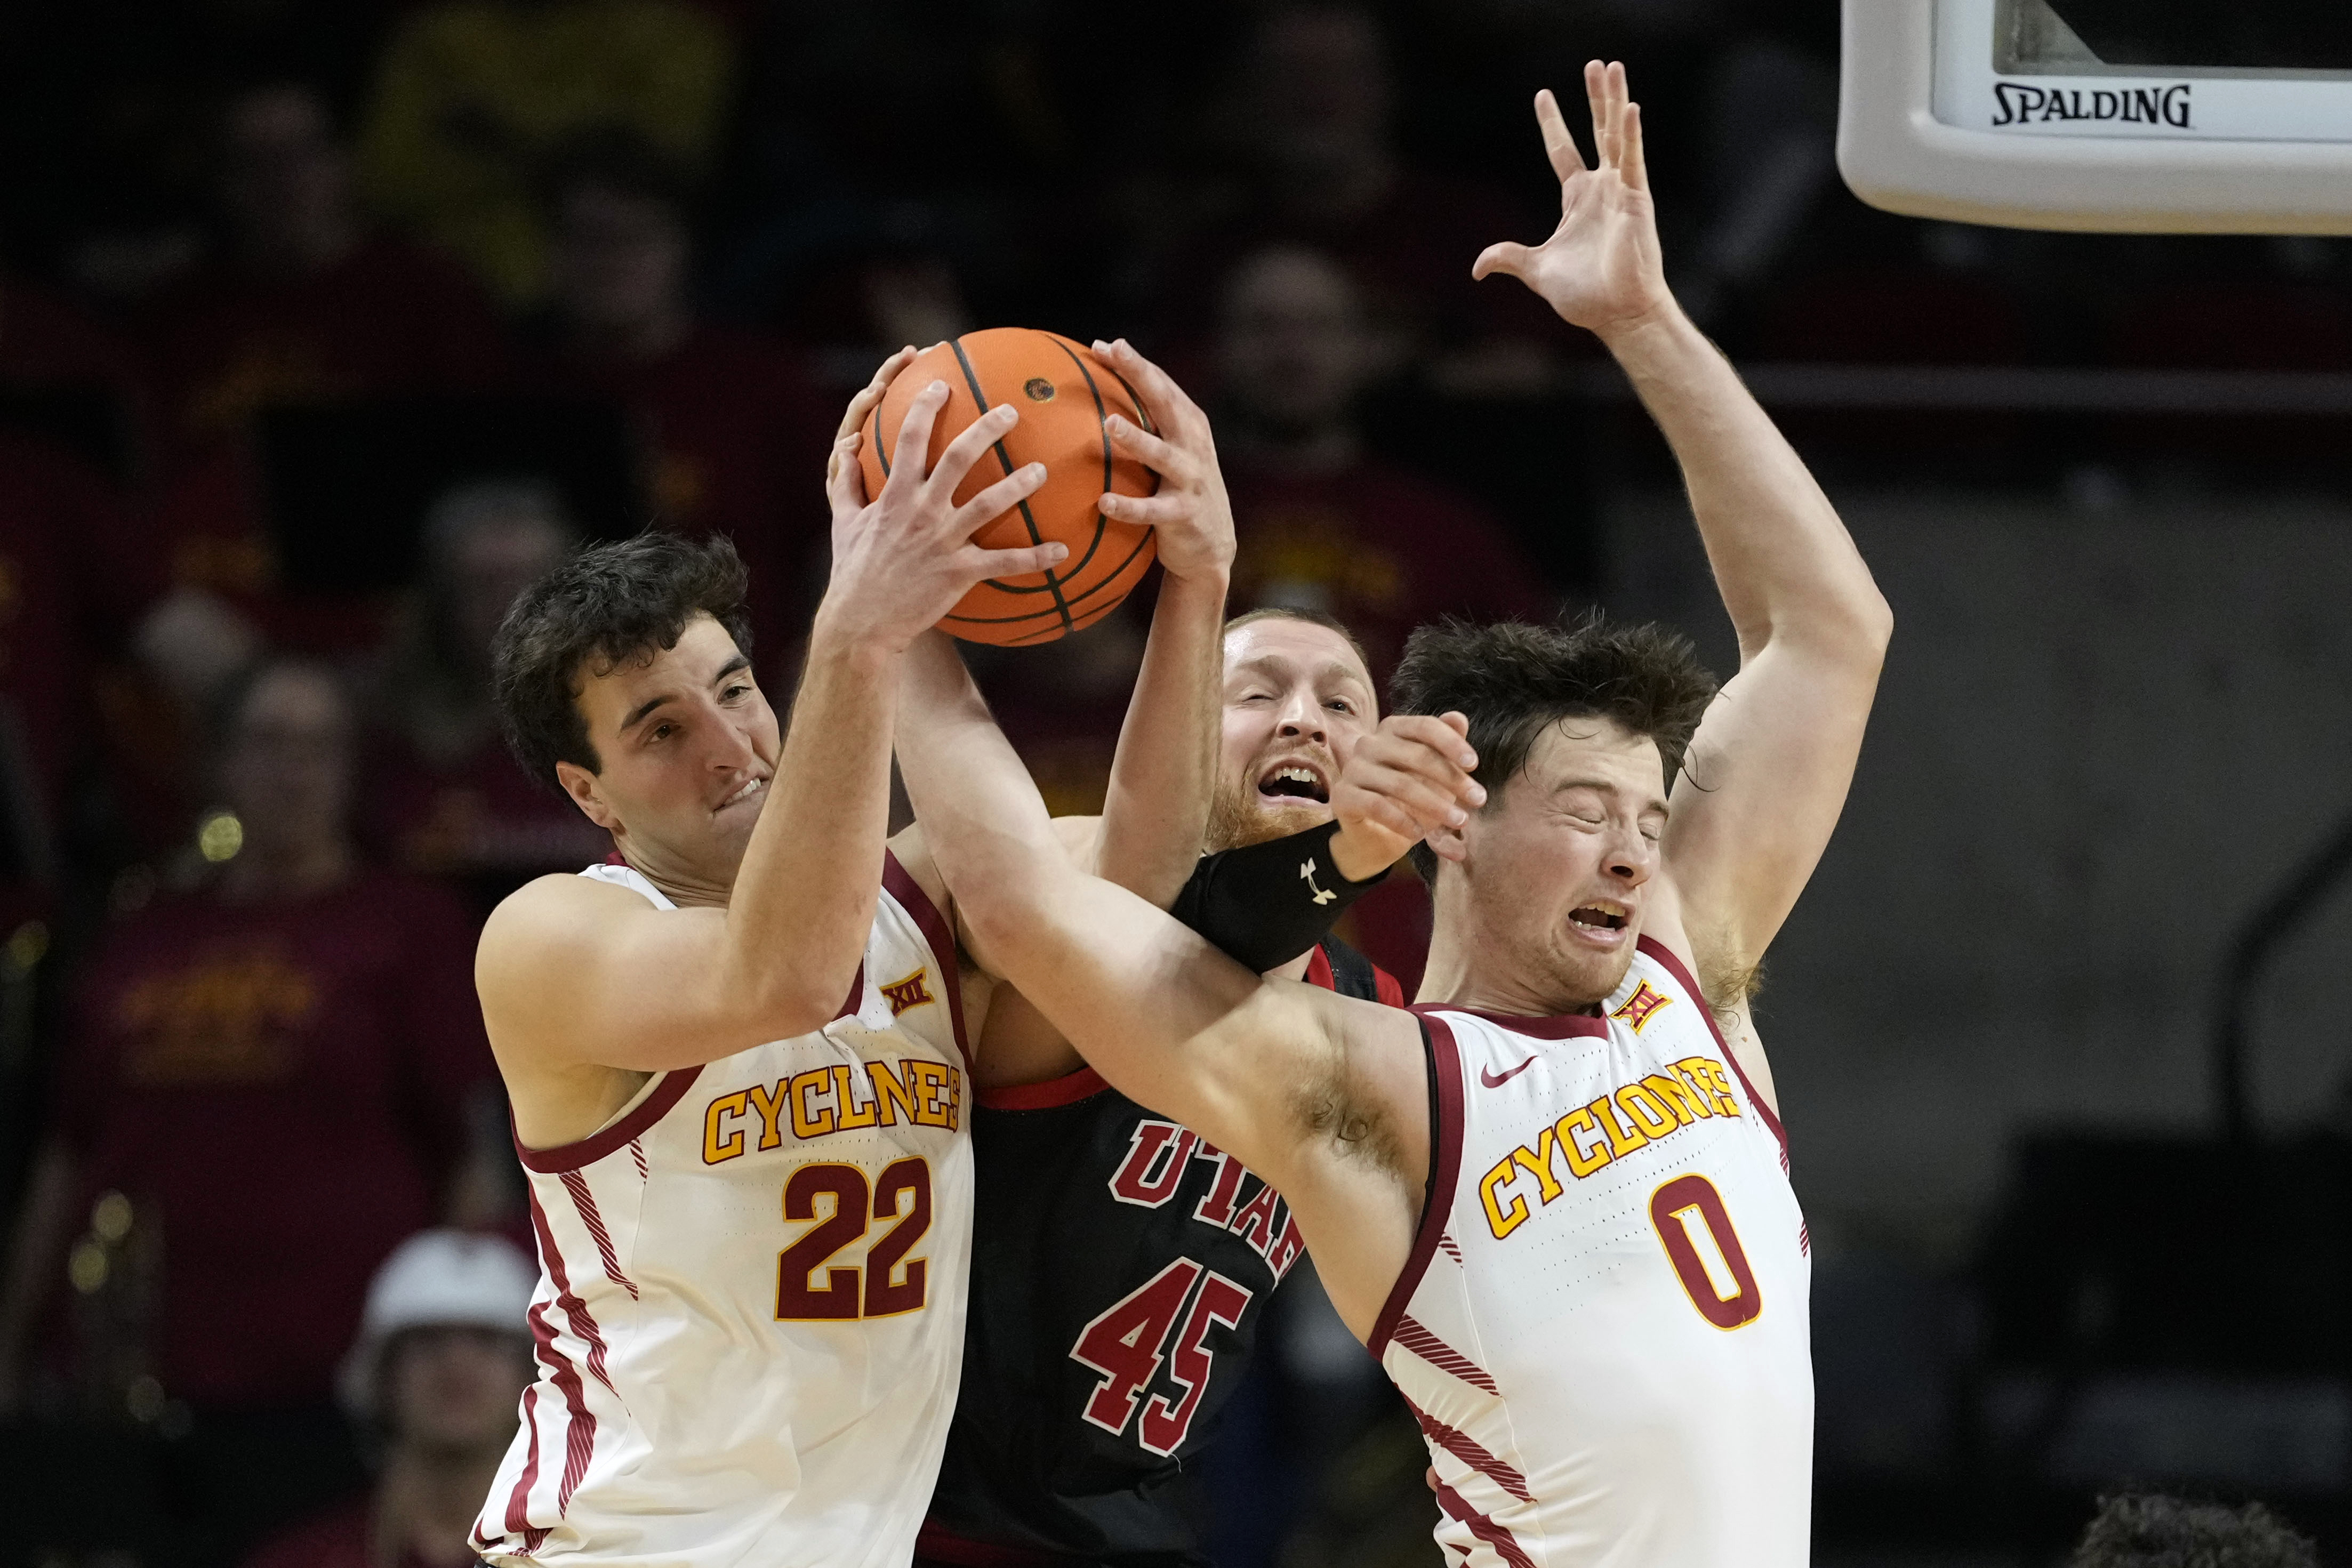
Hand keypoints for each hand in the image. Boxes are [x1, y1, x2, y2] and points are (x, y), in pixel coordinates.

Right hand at [819, 352, 1066, 653]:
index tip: (942, 384)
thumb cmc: (854, 570)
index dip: (926, 406)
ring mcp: (943, 541)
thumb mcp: (843, 522)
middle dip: (987, 428)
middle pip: (959, 457)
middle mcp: (922, 510)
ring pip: (990, 503)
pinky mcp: (959, 572)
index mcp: (895, 494)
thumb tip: (843, 447)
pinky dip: (1035, 558)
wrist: (862, 621)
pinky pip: (1004, 562)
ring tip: (1043, 470)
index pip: (911, 438)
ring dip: (1020, 484)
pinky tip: (1062, 552)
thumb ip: (845, 483)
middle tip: (1011, 410)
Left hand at [1088, 338, 1235, 584]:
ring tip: (1109, 424)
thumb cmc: (1178, 491)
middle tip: (1116, 353)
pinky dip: (1129, 507)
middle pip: (1166, 403)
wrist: (1212, 546)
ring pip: (1163, 455)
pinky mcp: (1185, 514)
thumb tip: (1091, 402)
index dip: (1135, 364)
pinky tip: (1103, 502)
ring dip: (1137, 438)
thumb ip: (1144, 427)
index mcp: (1189, 425)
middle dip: (1141, 375)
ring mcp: (1192, 479)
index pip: (1161, 386)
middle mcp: (1194, 446)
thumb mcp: (1169, 454)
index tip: (1103, 346)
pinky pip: (1153, 510)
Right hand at [1327, 712, 1483, 879]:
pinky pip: (1377, 806)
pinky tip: (1420, 834)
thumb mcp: (1436, 774)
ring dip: (1435, 805)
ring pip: (1400, 784)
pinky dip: (1403, 821)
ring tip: (1459, 820)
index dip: (1452, 743)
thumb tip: (1458, 718)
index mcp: (1393, 729)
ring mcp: (1353, 768)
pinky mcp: (1342, 795)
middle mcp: (1369, 743)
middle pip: (1416, 755)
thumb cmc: (1412, 799)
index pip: (1425, 727)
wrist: (1378, 837)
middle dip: (1452, 779)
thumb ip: (1447, 745)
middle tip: (1479, 800)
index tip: (1474, 765)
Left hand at [1471, 62, 1674, 341]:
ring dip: (1614, 101)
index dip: (1553, 124)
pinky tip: (1629, 107)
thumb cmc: (1585, 297)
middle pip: (1597, 132)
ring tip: (1612, 67)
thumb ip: (1509, 259)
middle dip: (1595, 98)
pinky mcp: (1636, 201)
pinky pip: (1633, 161)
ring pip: (1616, 136)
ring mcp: (1621, 192)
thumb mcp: (1537, 271)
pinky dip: (1631, 135)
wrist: (1616, 315)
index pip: (1563, 151)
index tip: (1543, 95)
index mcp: (1577, 200)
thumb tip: (1477, 268)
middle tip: (1595, 64)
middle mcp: (1601, 189)